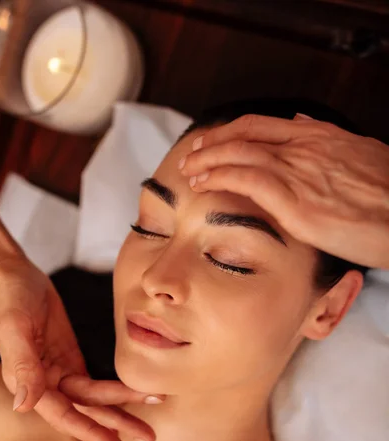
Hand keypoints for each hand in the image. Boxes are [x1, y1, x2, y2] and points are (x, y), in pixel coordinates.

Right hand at [0, 255, 160, 440]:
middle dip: (116, 425)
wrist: (18, 278)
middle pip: (85, 411)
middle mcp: (44, 385)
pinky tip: (134, 396)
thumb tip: (23, 406)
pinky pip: (95, 383)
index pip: (64, 414)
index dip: (90, 432)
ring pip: (94, 398)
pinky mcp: (70, 361)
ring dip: (122, 408)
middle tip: (149, 438)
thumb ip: (22, 367)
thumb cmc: (12, 299)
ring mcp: (59, 373)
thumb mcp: (15, 329)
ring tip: (152, 416)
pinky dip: (115, 391)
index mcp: (27, 383)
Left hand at [179, 114, 388, 268]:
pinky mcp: (296, 201)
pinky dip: (220, 178)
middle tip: (191, 155)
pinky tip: (204, 183)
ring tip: (188, 170)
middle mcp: (305, 148)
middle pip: (244, 135)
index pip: (261, 126)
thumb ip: (325, 140)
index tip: (211, 141)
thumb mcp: (360, 154)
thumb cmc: (388, 195)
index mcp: (319, 138)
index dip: (230, 132)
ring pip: (239, 154)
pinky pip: (247, 180)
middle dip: (211, 143)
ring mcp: (300, 172)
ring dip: (207, 160)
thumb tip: (299, 123)